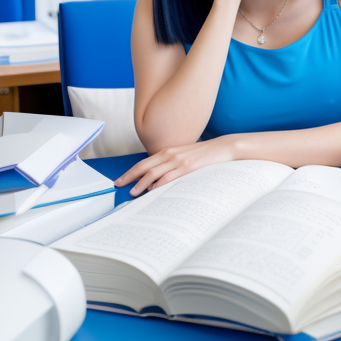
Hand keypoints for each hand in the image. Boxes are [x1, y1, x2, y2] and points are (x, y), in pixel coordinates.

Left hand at [113, 136, 236, 195]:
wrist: (223, 147)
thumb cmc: (204, 155)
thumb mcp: (184, 157)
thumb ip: (171, 166)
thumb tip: (157, 182)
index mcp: (168, 151)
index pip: (144, 163)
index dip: (131, 171)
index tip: (120, 179)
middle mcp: (170, 154)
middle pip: (144, 166)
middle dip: (129, 176)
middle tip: (117, 185)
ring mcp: (178, 160)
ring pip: (154, 172)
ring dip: (141, 183)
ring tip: (132, 192)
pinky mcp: (188, 167)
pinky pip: (170, 176)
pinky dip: (160, 183)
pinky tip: (153, 190)